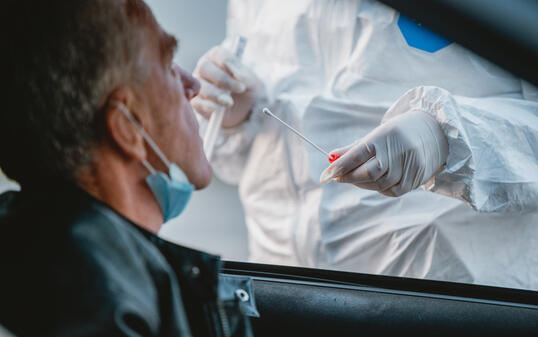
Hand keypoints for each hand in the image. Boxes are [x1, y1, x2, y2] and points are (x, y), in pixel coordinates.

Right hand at [192, 46, 262, 127]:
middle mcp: (205, 68)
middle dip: (223, 79)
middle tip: (240, 89)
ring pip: (199, 84)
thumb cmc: (248, 91)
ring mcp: (198, 84)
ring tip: (230, 102)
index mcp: (218, 58)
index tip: (241, 76)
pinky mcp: (196, 102)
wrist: (246, 113)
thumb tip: (237, 74)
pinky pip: (196, 101)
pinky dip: (207, 105)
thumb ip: (245, 75)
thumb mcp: (253, 82)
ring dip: (215, 94)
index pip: (218, 54)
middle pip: (204, 67)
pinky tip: (217, 109)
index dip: (229, 63)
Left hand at [320, 111, 447, 196]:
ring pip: (377, 184)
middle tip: (336, 176)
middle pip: (367, 173)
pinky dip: (377, 187)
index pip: (357, 154)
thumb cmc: (397, 134)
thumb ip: (352, 149)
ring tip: (355, 175)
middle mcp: (398, 152)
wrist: (434, 133)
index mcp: (385, 136)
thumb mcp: (375, 135)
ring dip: (361, 183)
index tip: (325, 175)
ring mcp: (408, 167)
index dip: (339, 166)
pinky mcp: (414, 181)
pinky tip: (374, 180)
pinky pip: (389, 191)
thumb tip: (330, 158)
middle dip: (348, 177)